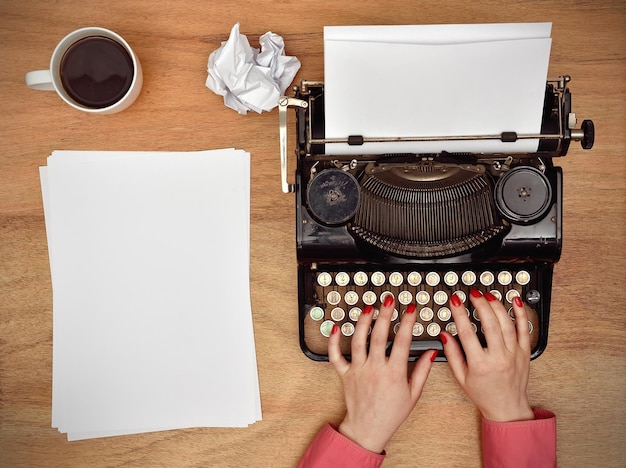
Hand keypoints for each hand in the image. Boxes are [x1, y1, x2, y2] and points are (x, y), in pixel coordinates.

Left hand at [328, 296, 436, 452]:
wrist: (367, 429)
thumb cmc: (391, 414)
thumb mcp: (413, 394)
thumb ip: (422, 371)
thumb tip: (432, 352)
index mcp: (394, 374)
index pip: (402, 342)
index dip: (407, 323)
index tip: (410, 309)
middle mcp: (374, 369)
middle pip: (379, 336)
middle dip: (385, 314)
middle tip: (388, 299)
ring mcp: (358, 370)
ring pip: (358, 341)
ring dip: (363, 322)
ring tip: (368, 307)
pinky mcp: (344, 374)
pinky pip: (335, 356)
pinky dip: (334, 341)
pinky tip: (337, 327)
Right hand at [441, 289, 534, 421]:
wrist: (507, 408)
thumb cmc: (484, 394)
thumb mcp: (461, 378)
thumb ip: (452, 355)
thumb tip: (445, 335)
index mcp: (480, 365)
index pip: (467, 333)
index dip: (460, 314)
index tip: (455, 301)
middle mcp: (499, 358)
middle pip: (490, 324)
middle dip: (480, 304)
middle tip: (473, 293)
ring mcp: (514, 354)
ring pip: (507, 324)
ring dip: (497, 306)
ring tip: (488, 295)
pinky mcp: (524, 353)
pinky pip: (524, 330)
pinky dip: (520, 313)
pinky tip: (515, 301)